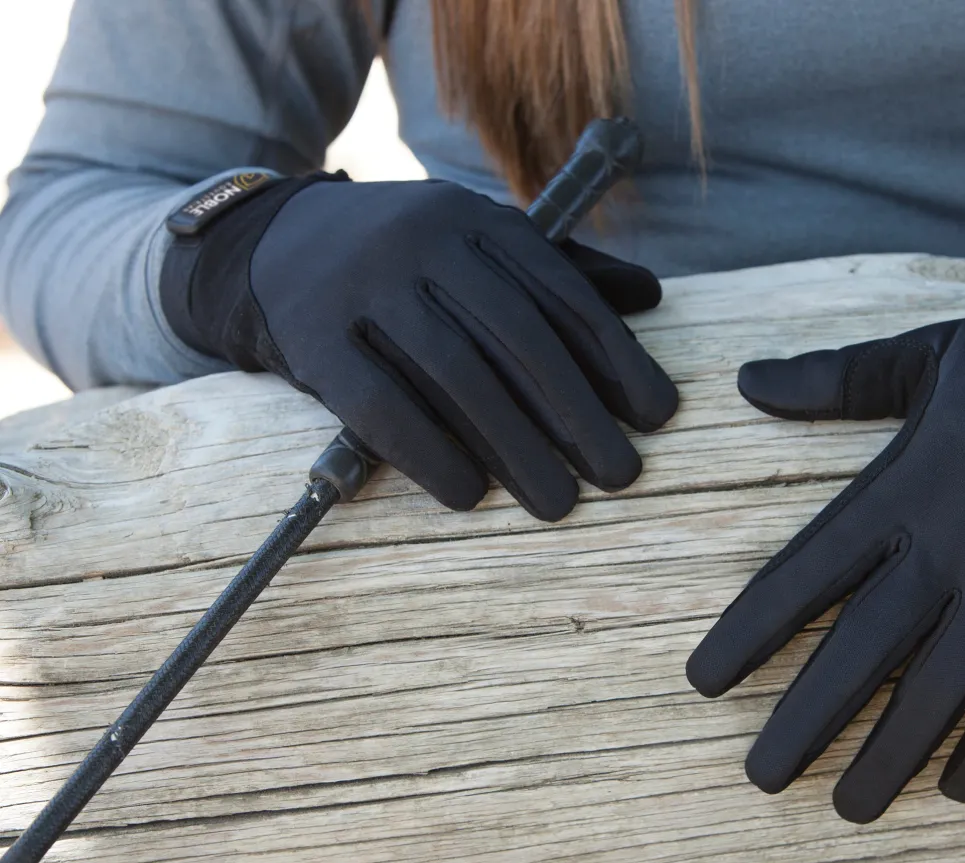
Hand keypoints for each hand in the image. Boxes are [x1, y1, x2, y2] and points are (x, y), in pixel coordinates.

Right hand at [160, 173, 676, 517]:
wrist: (266, 246)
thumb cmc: (402, 262)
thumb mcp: (475, 245)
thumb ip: (558, 272)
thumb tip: (649, 294)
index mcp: (475, 219)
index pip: (561, 293)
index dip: (616, 358)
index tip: (657, 416)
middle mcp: (423, 241)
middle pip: (517, 337)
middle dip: (577, 413)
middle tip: (622, 474)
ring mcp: (362, 285)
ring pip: (455, 373)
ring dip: (515, 446)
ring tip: (560, 502)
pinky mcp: (310, 336)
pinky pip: (376, 403)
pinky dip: (428, 453)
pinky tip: (469, 497)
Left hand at [686, 227, 964, 821]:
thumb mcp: (918, 357)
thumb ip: (831, 382)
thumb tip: (746, 380)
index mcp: (899, 488)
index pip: (802, 578)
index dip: (749, 635)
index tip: (703, 683)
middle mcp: (949, 548)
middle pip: (861, 652)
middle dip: (806, 722)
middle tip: (760, 777)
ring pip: (939, 691)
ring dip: (890, 755)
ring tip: (846, 809)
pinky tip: (958, 788)